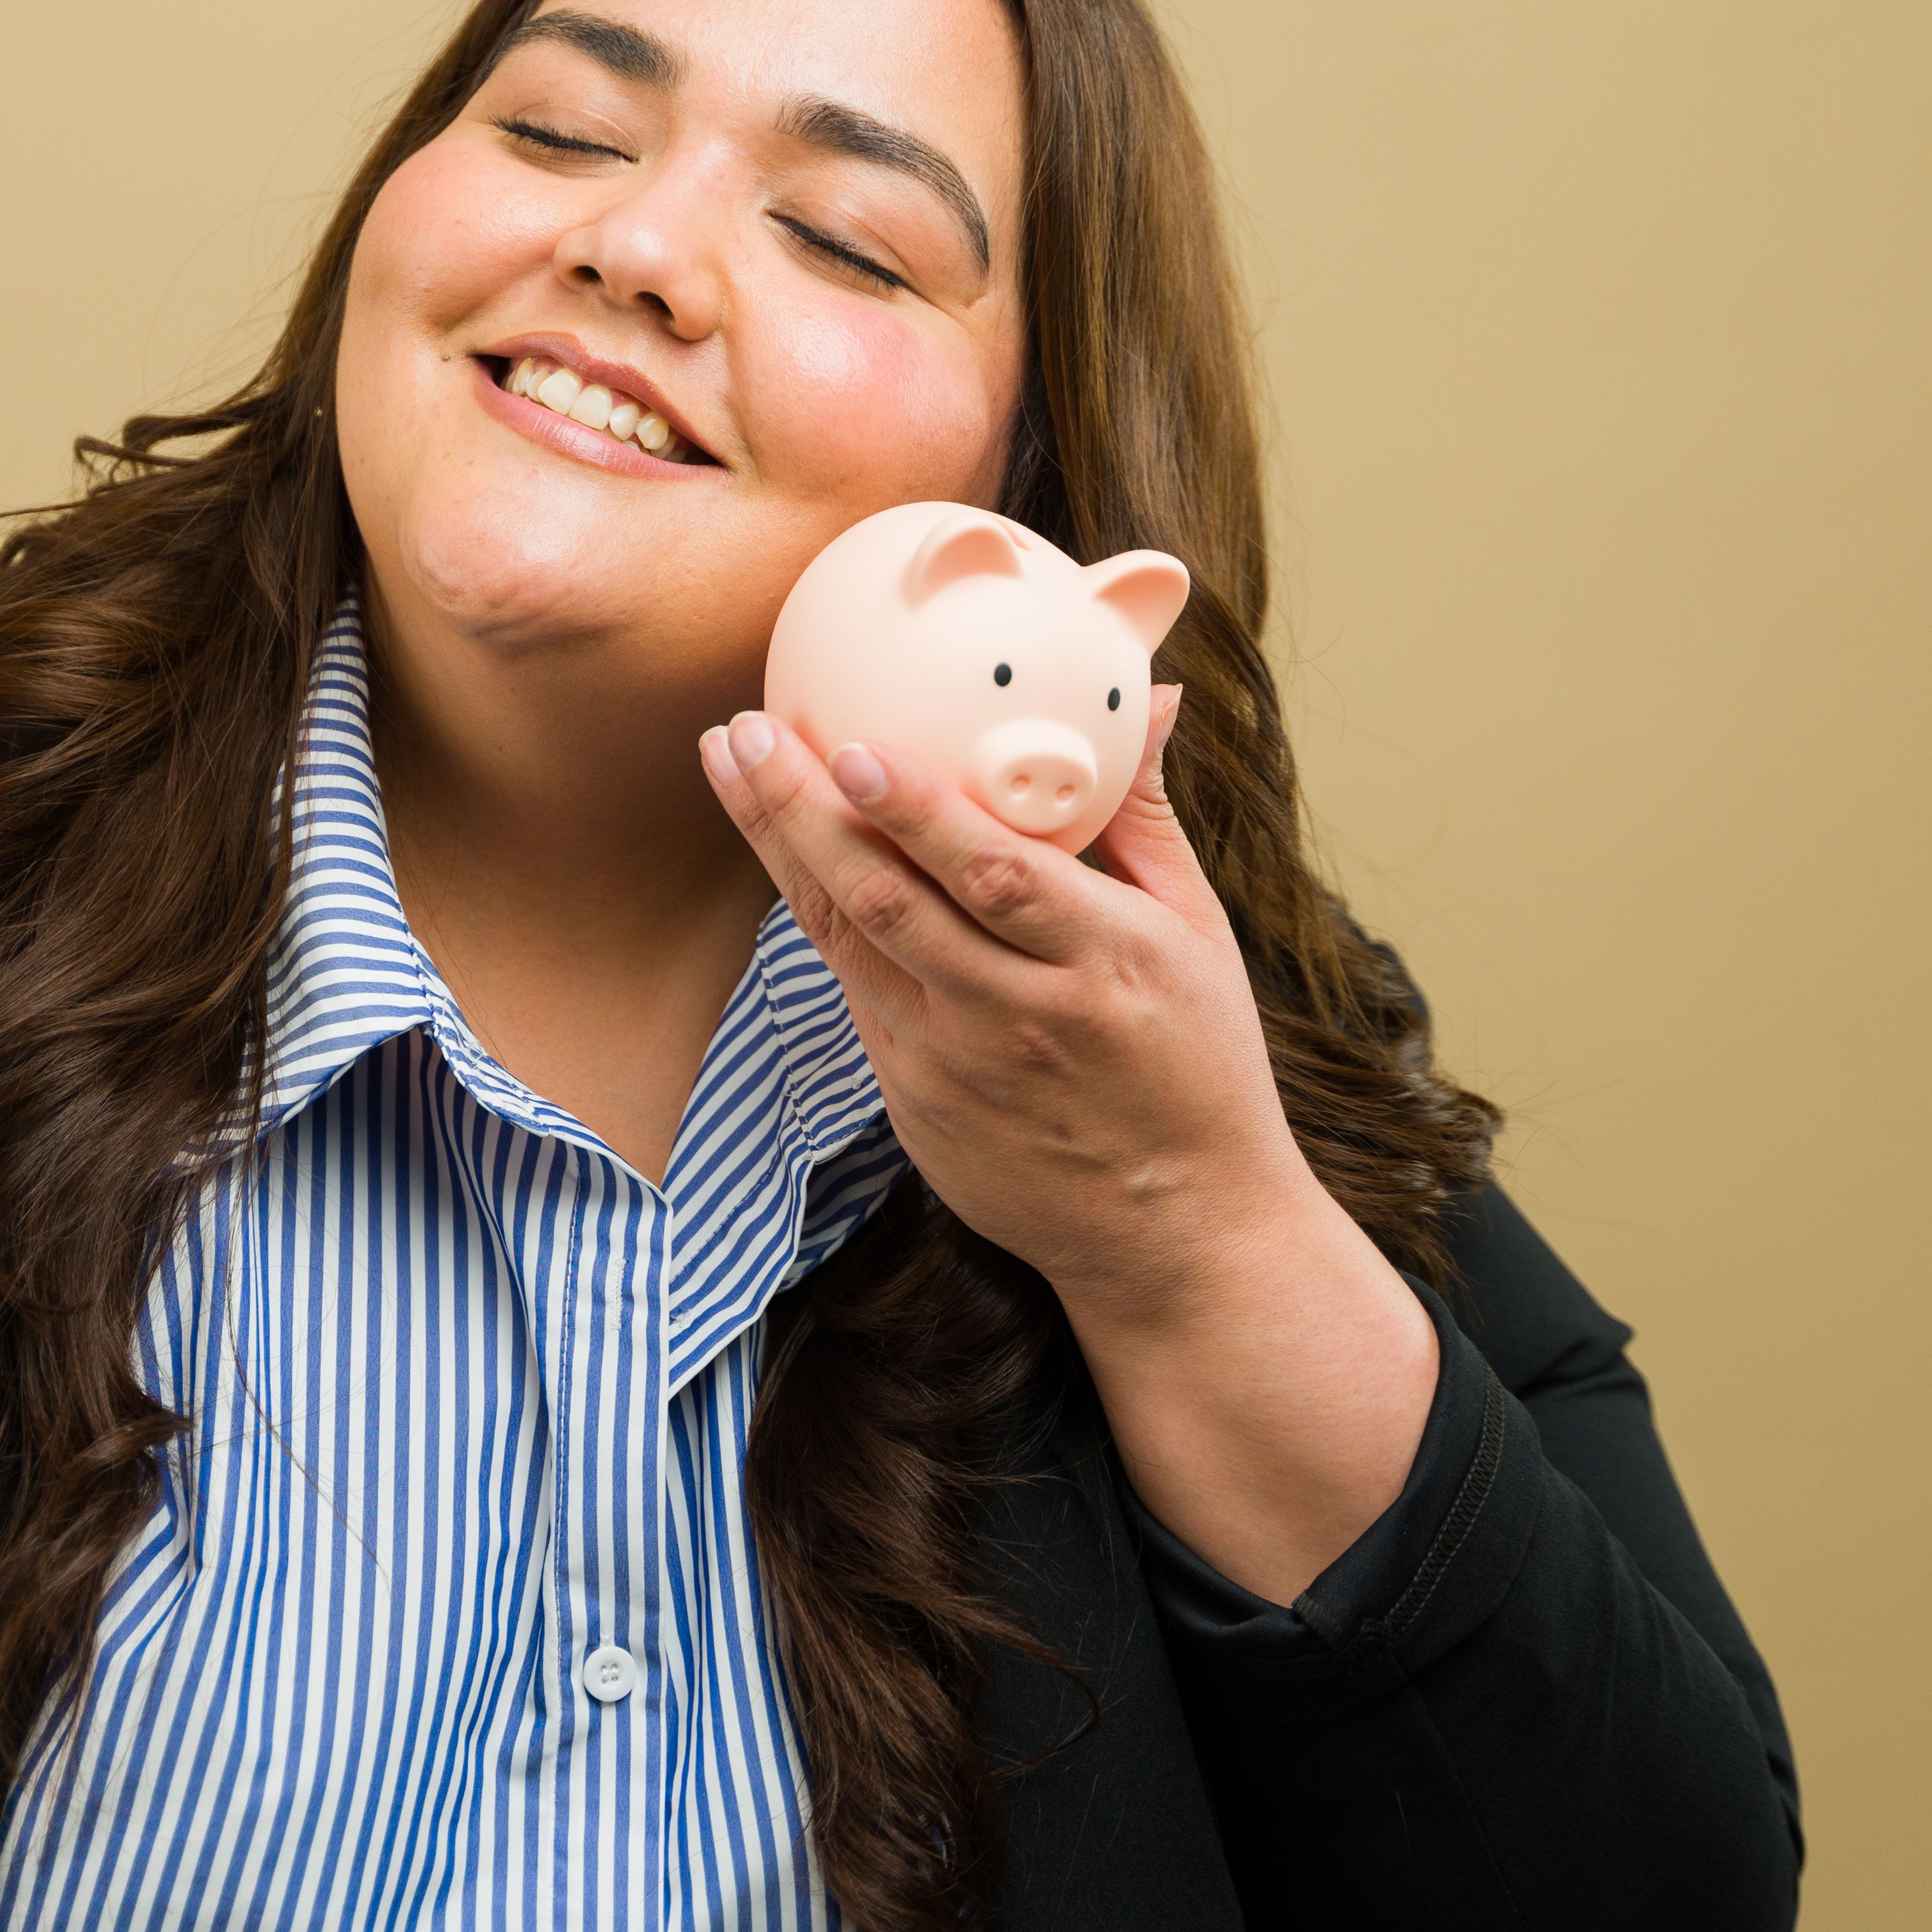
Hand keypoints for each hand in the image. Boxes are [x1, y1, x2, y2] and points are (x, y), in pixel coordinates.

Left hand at [698, 690, 1436, 1600]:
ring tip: (732, 765)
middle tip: (743, 728)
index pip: (993, 876)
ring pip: (848, 941)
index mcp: (1106, 964)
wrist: (1176, 1235)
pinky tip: (781, 850)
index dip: (913, 811)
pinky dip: (814, 915)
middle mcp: (1021, 1017)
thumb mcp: (1198, 935)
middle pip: (889, 902)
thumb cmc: (1199, 1068)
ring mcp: (955, 1070)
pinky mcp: (915, 1107)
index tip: (847, 745)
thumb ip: (1144, 815)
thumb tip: (1147, 696)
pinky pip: (854, 992)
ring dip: (781, 848)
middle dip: (802, 809)